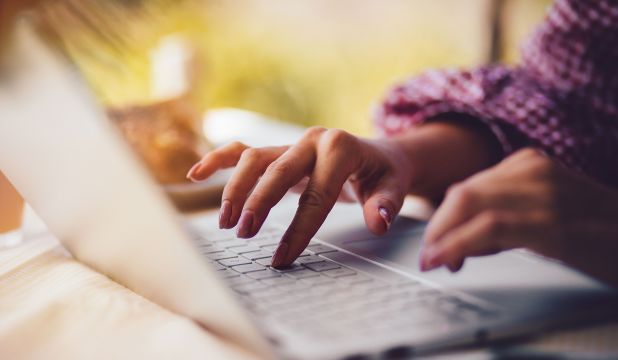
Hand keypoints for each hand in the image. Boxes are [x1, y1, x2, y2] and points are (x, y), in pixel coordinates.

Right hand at [188, 127, 413, 266]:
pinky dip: (219, 160)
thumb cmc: (384, 173)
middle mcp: (312, 140)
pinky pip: (243, 151)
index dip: (300, 228)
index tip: (284, 257)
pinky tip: (196, 175)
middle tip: (245, 233)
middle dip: (259, 203)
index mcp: (341, 148)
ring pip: (254, 159)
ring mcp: (292, 143)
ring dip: (236, 188)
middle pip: (278, 171)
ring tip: (227, 222)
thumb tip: (379, 222)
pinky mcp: (279, 150)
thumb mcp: (393, 187)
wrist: (378, 154)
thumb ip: (387, 204)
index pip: (318, 193)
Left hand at [421, 148, 617, 291]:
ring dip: (442, 237)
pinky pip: (489, 228)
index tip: (437, 245)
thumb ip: (506, 216)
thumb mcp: (546, 211)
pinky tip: (448, 259)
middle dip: (437, 228)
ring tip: (434, 260)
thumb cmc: (601, 231)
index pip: (469, 188)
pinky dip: (458, 244)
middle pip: (462, 194)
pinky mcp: (550, 222)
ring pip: (468, 205)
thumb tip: (463, 240)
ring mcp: (542, 193)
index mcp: (529, 164)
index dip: (445, 219)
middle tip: (429, 255)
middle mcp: (532, 170)